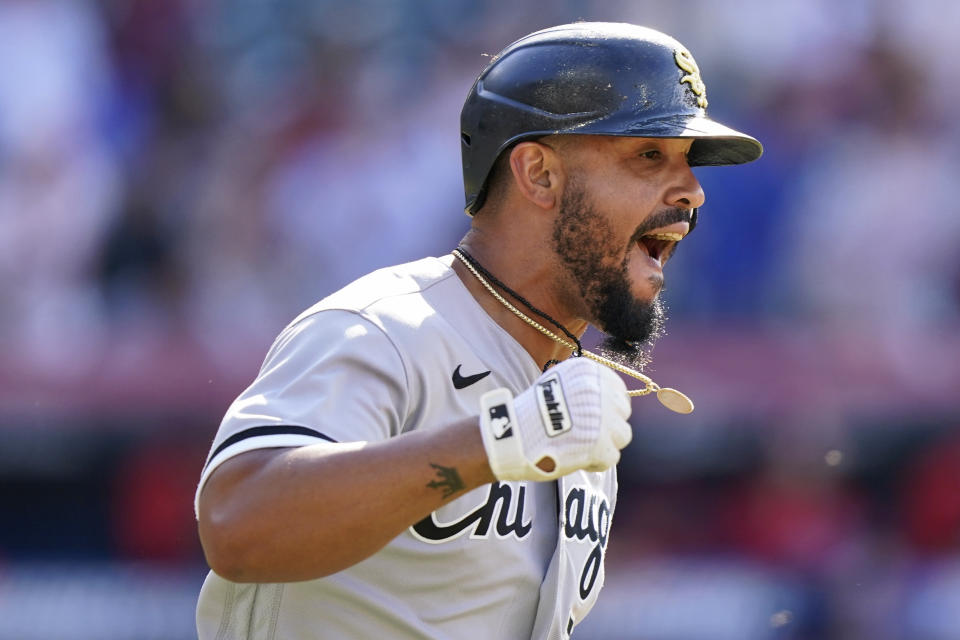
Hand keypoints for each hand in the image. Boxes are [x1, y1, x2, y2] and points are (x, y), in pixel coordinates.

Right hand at [478, 357, 631, 480]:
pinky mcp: (599, 444)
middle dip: (608, 425)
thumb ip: (583, 388)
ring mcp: (602, 418)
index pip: (618, 390)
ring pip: (622, 435)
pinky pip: (611, 457)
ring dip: (605, 443)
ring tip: (581, 447)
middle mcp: (599, 391)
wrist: (512, 436)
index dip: (609, 407)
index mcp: (588, 372)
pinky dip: (595, 462)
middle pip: (622, 412)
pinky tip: (576, 458)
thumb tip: (608, 398)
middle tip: (586, 435)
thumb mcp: (556, 383)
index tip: (596, 418)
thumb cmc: (530, 413)